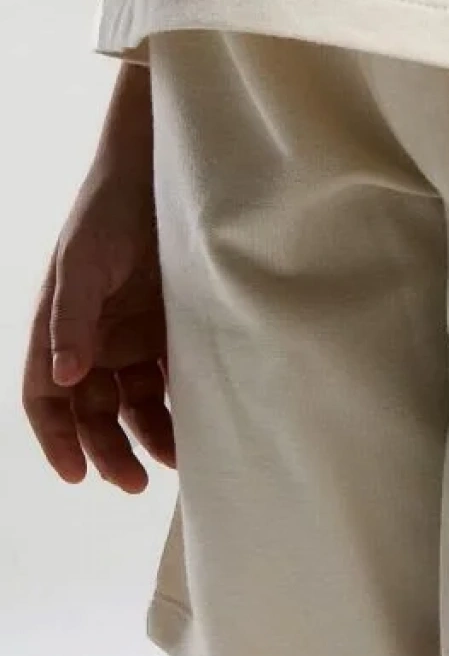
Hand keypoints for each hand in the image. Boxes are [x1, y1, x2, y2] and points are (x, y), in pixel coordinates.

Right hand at [22, 155, 174, 490]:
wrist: (163, 173)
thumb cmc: (110, 210)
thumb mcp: (84, 263)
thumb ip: (72, 319)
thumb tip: (65, 378)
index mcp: (58, 327)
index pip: (45, 397)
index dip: (56, 438)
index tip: (77, 474)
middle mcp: (91, 339)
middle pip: (91, 411)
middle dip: (106, 449)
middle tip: (131, 482)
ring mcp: (130, 337)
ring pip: (132, 404)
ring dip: (145, 437)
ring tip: (173, 462)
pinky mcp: (169, 331)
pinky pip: (169, 381)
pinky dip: (177, 408)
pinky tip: (197, 428)